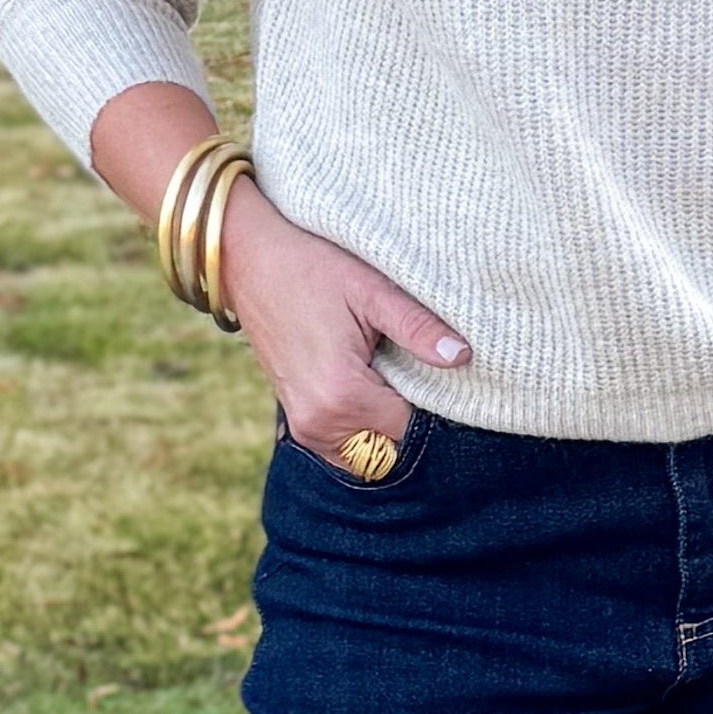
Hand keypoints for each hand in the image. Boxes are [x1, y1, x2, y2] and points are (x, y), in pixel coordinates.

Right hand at [224, 185, 470, 460]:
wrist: (249, 261)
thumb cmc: (311, 268)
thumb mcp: (371, 290)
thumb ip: (418, 328)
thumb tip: (463, 357)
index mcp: (342, 396)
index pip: (411, 428)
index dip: (431, 402)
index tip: (431, 368)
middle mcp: (320, 424)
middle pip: (390, 447)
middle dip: (407, 416)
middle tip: (408, 367)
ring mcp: (304, 428)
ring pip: (368, 452)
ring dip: (385, 423)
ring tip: (386, 372)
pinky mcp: (297, 422)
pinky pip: (345, 445)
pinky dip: (363, 424)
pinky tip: (368, 382)